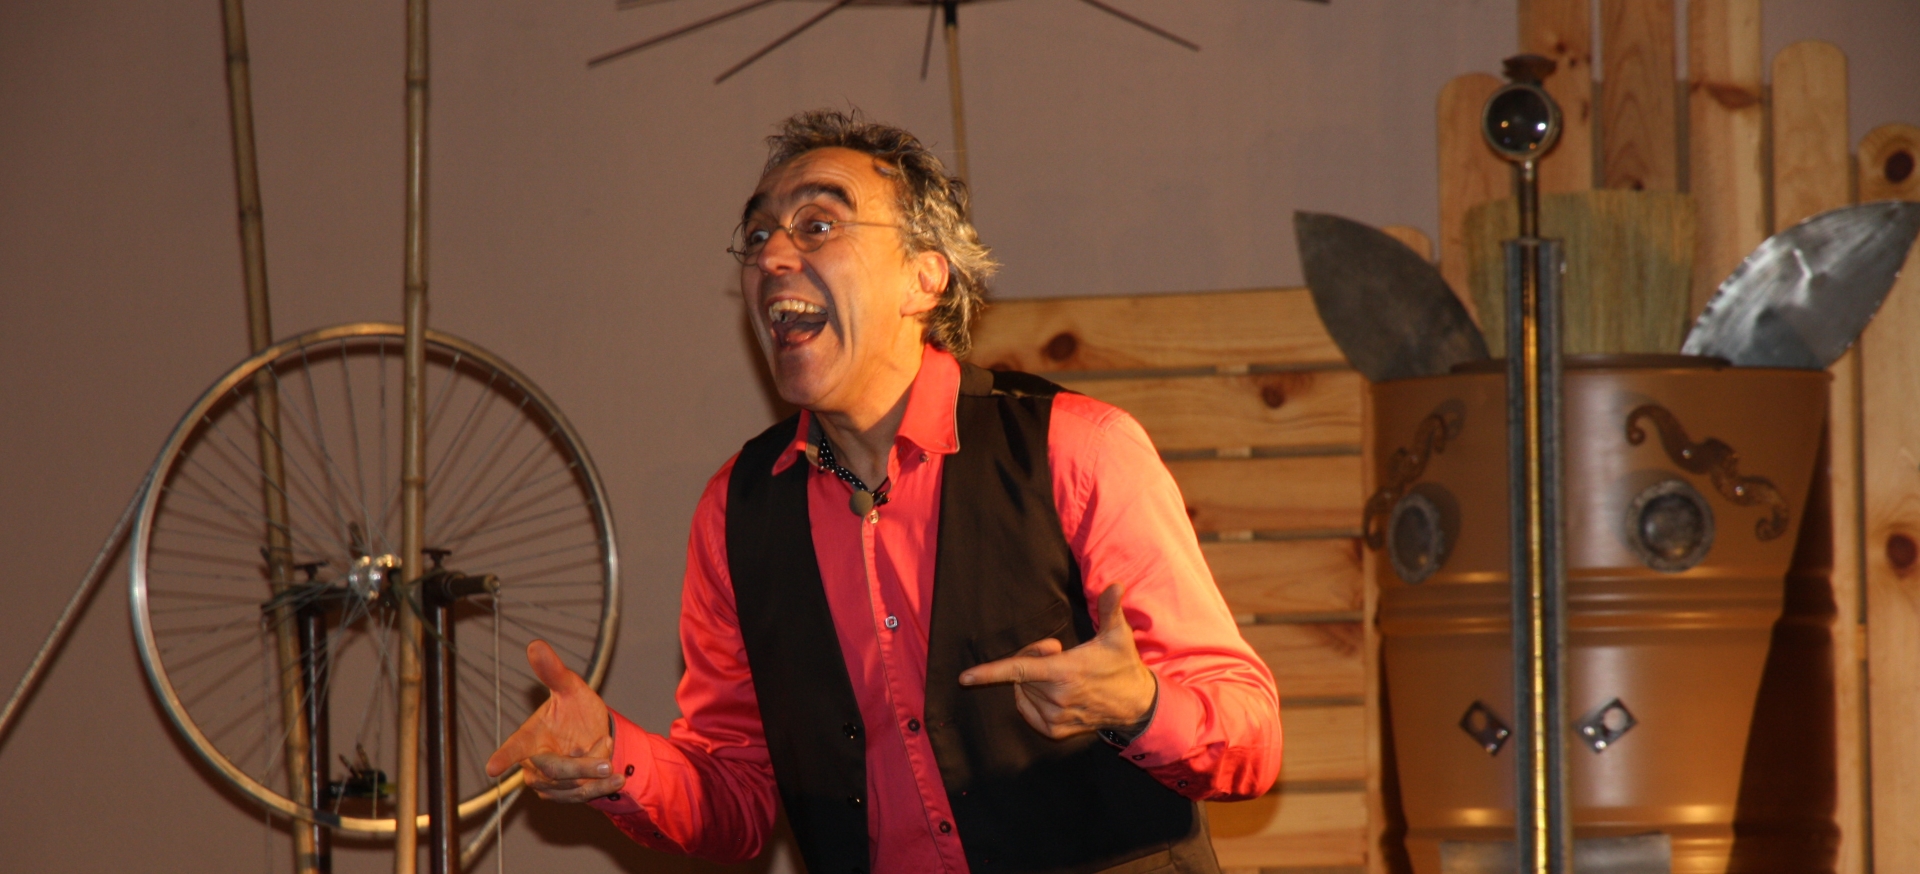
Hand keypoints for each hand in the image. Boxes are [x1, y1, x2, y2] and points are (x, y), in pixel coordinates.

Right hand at [483, 640, 623, 802]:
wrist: (596, 732)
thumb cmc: (575, 709)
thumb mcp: (570, 687)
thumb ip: (553, 671)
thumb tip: (535, 645)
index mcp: (529, 738)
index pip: (514, 748)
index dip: (504, 757)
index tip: (492, 767)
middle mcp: (534, 764)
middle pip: (552, 772)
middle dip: (580, 769)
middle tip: (605, 761)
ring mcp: (548, 783)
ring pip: (571, 786)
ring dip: (596, 775)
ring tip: (612, 758)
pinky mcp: (564, 796)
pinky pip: (581, 796)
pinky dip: (601, 787)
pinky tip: (617, 778)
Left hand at [957, 584, 1157, 739]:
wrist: (1136, 706)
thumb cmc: (1122, 666)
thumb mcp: (1118, 635)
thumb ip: (1111, 608)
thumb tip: (1116, 584)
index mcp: (1064, 672)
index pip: (1020, 669)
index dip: (990, 672)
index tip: (964, 677)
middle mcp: (1056, 697)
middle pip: (1022, 675)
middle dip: (1033, 660)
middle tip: (1056, 652)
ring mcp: (1055, 716)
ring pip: (1024, 692)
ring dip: (1034, 682)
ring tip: (1060, 675)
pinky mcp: (1055, 730)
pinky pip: (1028, 711)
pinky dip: (1032, 700)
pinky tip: (1052, 693)